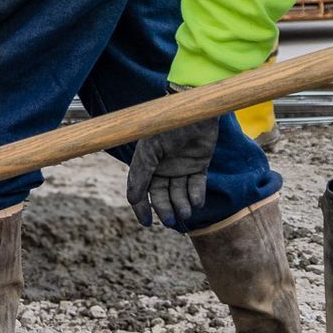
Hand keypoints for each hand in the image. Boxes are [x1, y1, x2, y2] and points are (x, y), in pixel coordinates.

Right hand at [126, 90, 220, 228]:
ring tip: (186, 212)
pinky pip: (196, 185)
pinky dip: (196, 196)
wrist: (194, 109)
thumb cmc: (166, 125)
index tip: (147, 223)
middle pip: (162, 196)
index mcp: (147, 163)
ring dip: (182, 205)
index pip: (141, 191)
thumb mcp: (149, 150)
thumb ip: (140, 174)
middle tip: (171, 221)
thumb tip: (132, 199)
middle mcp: (163, 167)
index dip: (142, 208)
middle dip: (166, 210)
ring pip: (180, 194)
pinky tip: (196, 201)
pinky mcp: (199, 164)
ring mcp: (182, 166)